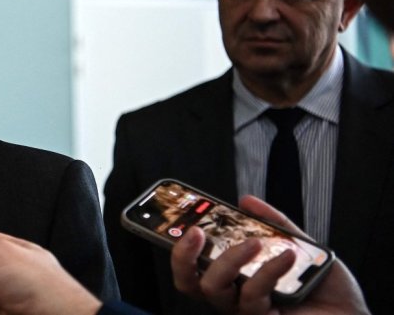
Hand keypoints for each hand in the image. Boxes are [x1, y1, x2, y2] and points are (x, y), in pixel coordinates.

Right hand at [170, 195, 368, 313]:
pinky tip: (286, 257)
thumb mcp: (299, 245)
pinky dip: (268, 270)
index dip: (180, 248)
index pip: (194, 267)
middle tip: (196, 232)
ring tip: (254, 241)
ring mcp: (246, 311)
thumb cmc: (326, 289)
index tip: (183, 223)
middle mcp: (234, 297)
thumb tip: (247, 201)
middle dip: (184, 255)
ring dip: (230, 258)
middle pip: (189, 282)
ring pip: (214, 288)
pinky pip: (253, 295)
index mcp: (236, 279)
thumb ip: (273, 223)